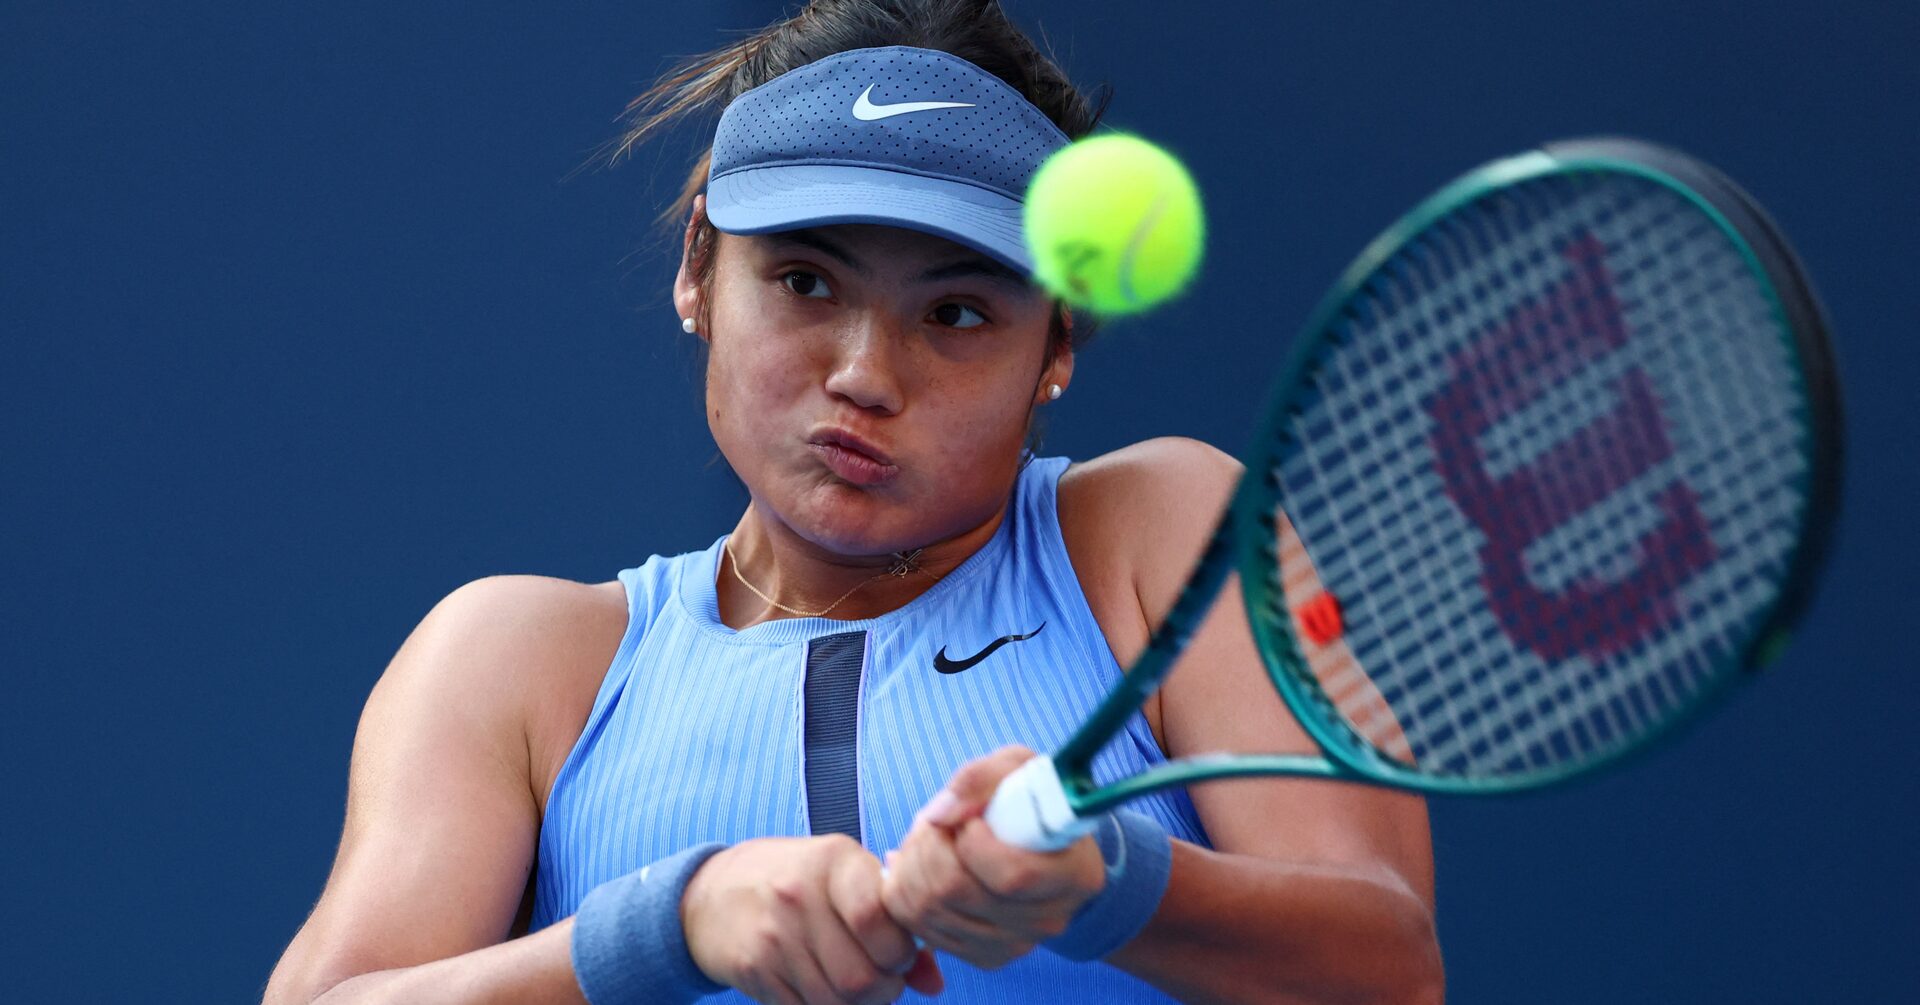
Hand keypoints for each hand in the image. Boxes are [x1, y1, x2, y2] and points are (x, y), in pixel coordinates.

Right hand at [682, 835, 943, 1004]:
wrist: (713, 892)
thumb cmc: (799, 882)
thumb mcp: (846, 880)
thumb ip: (894, 924)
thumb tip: (934, 984)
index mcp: (834, 860)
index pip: (876, 919)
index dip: (900, 951)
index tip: (899, 952)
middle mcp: (799, 895)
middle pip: (861, 977)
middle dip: (885, 989)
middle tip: (883, 978)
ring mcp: (772, 935)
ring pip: (836, 1001)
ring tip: (856, 985)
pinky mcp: (753, 968)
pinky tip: (824, 988)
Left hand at [880, 746, 1105, 968]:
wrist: (1037, 841)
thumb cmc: (1030, 800)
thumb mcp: (1017, 768)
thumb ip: (981, 778)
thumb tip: (940, 815)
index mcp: (1075, 875)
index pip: (1013, 875)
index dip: (973, 842)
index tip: (971, 819)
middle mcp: (1049, 920)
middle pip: (958, 893)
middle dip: (928, 845)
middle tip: (935, 822)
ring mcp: (1015, 945)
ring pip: (930, 911)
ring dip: (911, 864)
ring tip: (927, 839)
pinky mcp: (984, 957)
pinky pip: (919, 928)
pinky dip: (905, 891)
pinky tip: (921, 867)